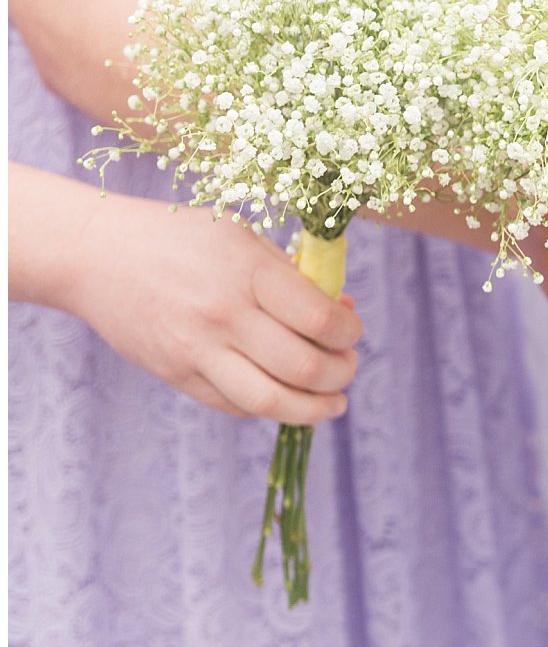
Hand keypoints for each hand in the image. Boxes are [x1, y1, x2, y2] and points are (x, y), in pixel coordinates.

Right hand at [50, 193, 362, 424]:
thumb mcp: (241, 238)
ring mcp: (196, 350)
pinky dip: (270, 406)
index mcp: (248, 272)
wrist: (95, 254)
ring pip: (272, 402)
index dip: (349, 333)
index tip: (351, 331)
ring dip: (315, 408)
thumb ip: (292, 276)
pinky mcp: (176, 374)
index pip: (320, 319)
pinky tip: (285, 395)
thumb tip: (343, 311)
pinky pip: (235, 405)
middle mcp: (223, 315)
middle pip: (304, 368)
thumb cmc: (179, 238)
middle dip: (342, 374)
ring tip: (334, 402)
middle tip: (347, 367)